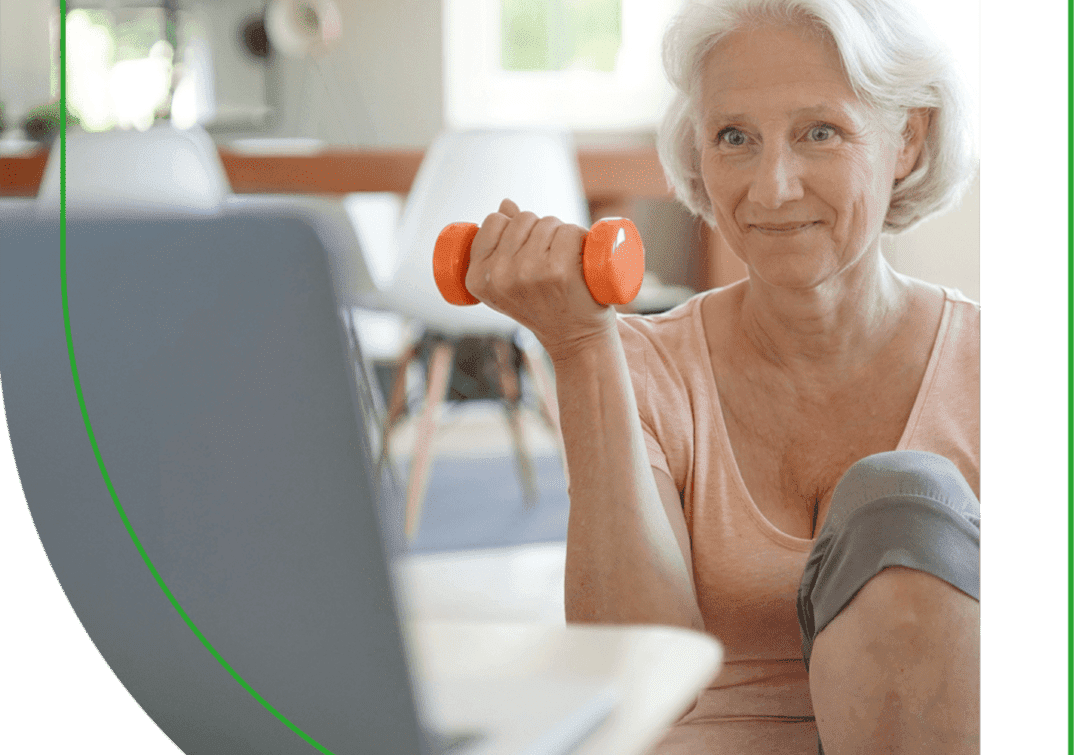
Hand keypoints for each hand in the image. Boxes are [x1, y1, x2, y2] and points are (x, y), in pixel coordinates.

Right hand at [465, 199, 616, 358]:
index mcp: (477, 278)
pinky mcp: (558, 270)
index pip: (494, 221)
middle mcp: (499, 276)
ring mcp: (528, 272)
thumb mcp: (510, 280)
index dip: (515, 228)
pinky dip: (581, 238)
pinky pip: (570, 230)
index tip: (526, 250)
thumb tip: (506, 204)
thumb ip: (502, 242)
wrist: (575, 338)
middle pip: (524, 218)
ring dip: (562, 234)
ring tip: (566, 263)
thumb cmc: (544, 305)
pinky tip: (580, 261)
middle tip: (551, 260)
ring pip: (549, 222)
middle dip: (541, 230)